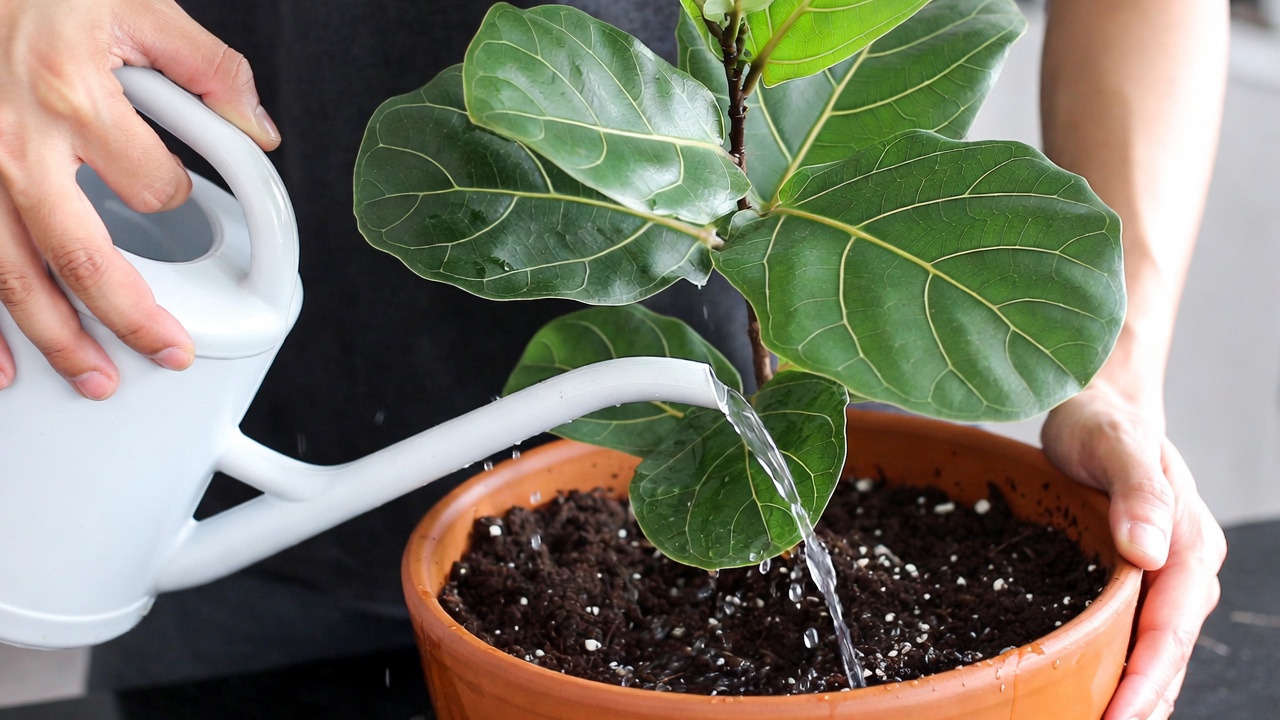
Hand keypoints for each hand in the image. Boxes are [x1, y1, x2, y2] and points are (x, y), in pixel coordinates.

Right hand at [0, 0, 279, 398]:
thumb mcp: (138, 5)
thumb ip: (211, 69)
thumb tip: (262, 132)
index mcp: (77, 99)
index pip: (155, 188)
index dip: (176, 197)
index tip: (174, 192)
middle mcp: (18, 144)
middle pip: (81, 258)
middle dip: (128, 321)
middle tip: (166, 355)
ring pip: (13, 277)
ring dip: (54, 340)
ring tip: (93, 380)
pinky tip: (3, 369)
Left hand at [1042, 383, 1225, 719]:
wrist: (1097, 405)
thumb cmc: (1103, 422)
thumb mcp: (1115, 445)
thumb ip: (1138, 493)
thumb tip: (1149, 551)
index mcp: (1189, 541)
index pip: (1172, 625)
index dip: (1146, 676)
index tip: (1117, 716)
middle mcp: (1186, 565)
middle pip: (1172, 650)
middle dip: (1143, 701)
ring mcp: (1167, 574)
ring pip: (1161, 650)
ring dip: (1139, 694)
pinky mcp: (1141, 576)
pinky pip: (1140, 633)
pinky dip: (1127, 668)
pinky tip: (1104, 697)